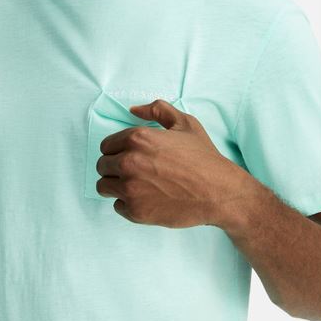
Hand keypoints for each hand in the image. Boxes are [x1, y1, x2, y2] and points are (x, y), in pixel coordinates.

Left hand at [95, 99, 253, 227]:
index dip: (117, 150)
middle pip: (102, 165)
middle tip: (135, 173)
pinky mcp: (135, 211)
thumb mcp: (184, 123)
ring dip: (116, 186)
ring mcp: (130, 188)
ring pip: (103, 186)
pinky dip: (128, 204)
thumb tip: (133, 109)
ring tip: (137, 186)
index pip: (106, 145)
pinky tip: (146, 199)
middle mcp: (128, 162)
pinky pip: (117, 206)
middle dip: (115, 168)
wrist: (219, 192)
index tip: (130, 156)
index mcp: (136, 138)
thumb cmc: (203, 157)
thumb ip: (157, 110)